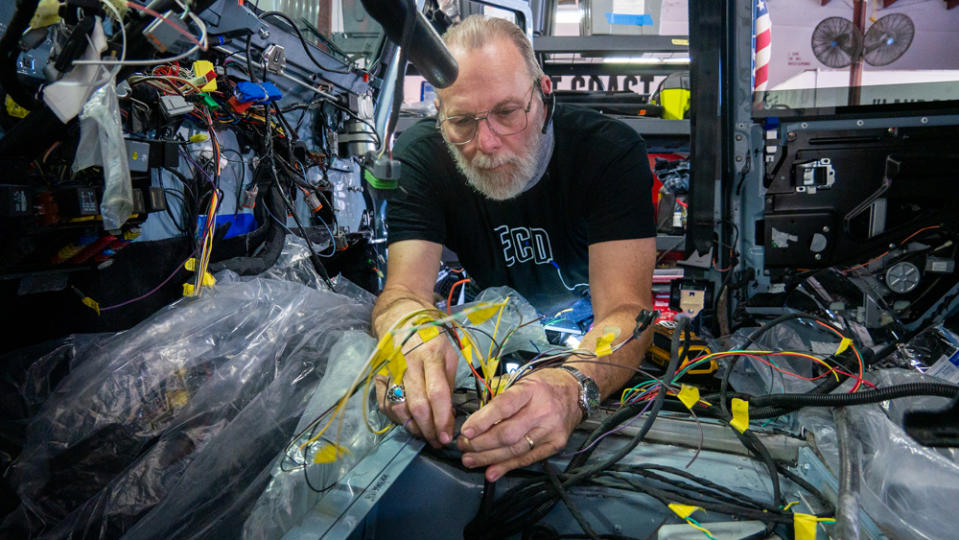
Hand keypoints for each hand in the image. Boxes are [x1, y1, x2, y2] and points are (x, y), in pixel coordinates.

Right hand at [374, 326, 459, 447]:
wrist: (400, 315)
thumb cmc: (430, 335)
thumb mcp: (449, 352)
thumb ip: (449, 382)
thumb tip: (449, 413)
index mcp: (431, 354)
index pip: (437, 393)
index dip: (443, 419)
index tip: (448, 437)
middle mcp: (409, 363)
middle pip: (417, 405)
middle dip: (428, 429)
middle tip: (438, 442)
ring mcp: (391, 370)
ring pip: (398, 408)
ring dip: (412, 427)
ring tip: (425, 435)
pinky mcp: (378, 375)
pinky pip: (384, 404)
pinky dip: (397, 419)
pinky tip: (409, 422)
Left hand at [457, 368, 582, 481]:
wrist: (577, 392)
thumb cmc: (545, 385)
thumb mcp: (523, 380)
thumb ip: (501, 398)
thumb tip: (476, 419)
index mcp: (531, 390)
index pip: (504, 406)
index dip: (482, 421)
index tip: (465, 431)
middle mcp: (543, 411)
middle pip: (507, 433)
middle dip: (481, 443)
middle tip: (463, 446)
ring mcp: (550, 431)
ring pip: (515, 450)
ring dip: (489, 458)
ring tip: (469, 460)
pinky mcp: (555, 445)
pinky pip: (528, 459)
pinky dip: (508, 467)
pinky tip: (491, 472)